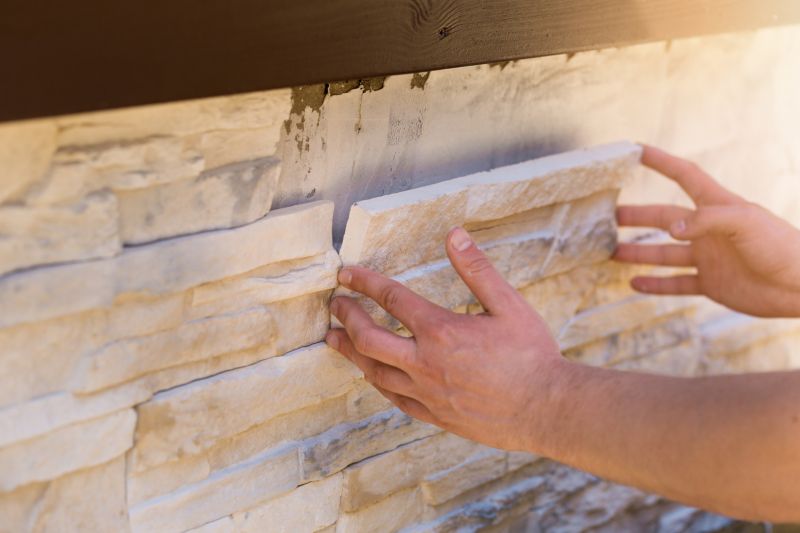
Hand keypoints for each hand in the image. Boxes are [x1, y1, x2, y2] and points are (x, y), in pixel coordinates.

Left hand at [326, 227, 565, 451]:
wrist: (546, 409)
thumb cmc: (532, 355)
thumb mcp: (509, 304)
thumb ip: (477, 269)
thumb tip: (454, 234)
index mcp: (441, 330)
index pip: (391, 298)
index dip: (364, 282)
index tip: (345, 274)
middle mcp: (425, 363)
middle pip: (369, 338)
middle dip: (347, 318)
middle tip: (334, 305)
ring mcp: (427, 393)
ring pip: (374, 372)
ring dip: (350, 352)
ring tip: (334, 340)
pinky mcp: (435, 415)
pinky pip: (394, 399)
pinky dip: (376, 382)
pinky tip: (372, 376)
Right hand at [614, 145, 799, 317]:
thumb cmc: (782, 247)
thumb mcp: (745, 223)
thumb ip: (705, 221)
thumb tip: (670, 230)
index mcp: (719, 206)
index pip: (685, 177)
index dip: (662, 163)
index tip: (637, 151)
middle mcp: (708, 230)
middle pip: (665, 218)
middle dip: (637, 215)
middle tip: (610, 215)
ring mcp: (708, 257)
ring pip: (664, 253)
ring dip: (638, 253)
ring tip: (612, 252)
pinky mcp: (712, 283)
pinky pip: (676, 284)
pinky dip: (655, 285)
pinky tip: (634, 284)